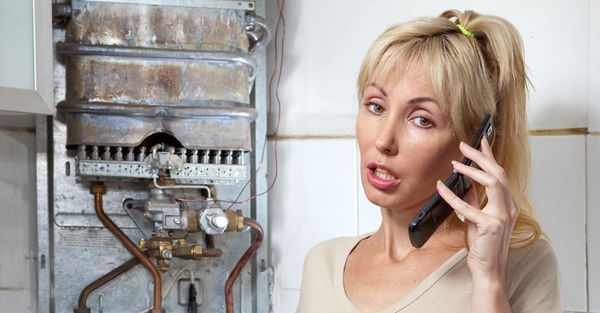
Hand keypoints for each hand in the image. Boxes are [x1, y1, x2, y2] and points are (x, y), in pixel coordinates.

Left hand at [436, 137, 518, 281]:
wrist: (489, 270)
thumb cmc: (484, 246)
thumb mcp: (477, 219)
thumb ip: (474, 201)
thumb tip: (465, 184)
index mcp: (508, 205)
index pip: (500, 174)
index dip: (490, 156)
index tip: (481, 141)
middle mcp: (509, 208)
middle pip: (498, 173)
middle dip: (481, 156)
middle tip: (464, 146)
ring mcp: (502, 216)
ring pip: (492, 182)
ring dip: (472, 170)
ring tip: (455, 163)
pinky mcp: (489, 226)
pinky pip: (468, 206)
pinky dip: (452, 195)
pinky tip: (441, 188)